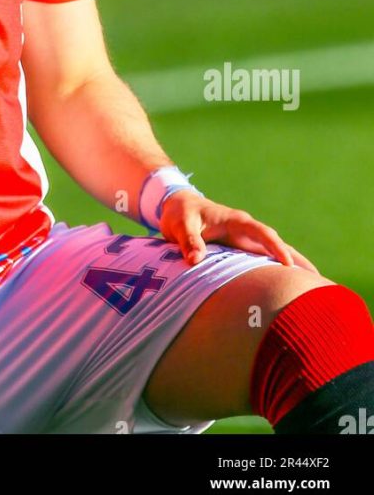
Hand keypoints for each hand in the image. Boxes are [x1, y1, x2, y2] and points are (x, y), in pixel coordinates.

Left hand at [157, 190, 319, 273]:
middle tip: (317, 280)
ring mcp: (246, 241)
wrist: (178, 207)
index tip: (288, 264)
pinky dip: (276, 271)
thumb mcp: (181, 225)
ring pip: (273, 254)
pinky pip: (262, 261)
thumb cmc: (181, 214)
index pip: (262, 233)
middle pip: (277, 245)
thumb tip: (195, 260)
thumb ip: (188, 241)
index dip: (276, 248)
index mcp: (236, 221)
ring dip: (292, 267)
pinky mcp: (241, 250)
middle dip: (296, 260)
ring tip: (312, 286)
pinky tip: (286, 286)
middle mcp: (246, 231)